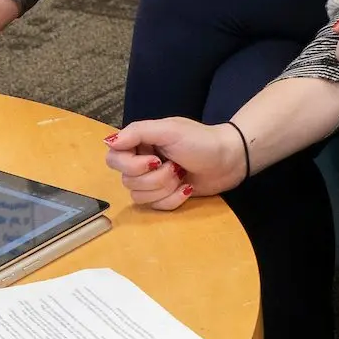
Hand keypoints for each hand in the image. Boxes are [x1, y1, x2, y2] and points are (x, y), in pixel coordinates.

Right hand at [104, 118, 245, 209]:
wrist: (229, 160)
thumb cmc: (201, 141)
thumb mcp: (169, 130)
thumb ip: (138, 132)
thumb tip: (109, 142)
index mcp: (139, 143)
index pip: (113, 158)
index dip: (130, 165)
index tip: (153, 160)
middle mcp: (141, 162)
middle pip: (127, 181)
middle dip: (154, 178)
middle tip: (174, 167)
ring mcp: (153, 181)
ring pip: (140, 197)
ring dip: (165, 188)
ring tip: (182, 175)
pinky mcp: (165, 197)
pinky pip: (156, 207)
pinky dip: (173, 199)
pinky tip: (187, 188)